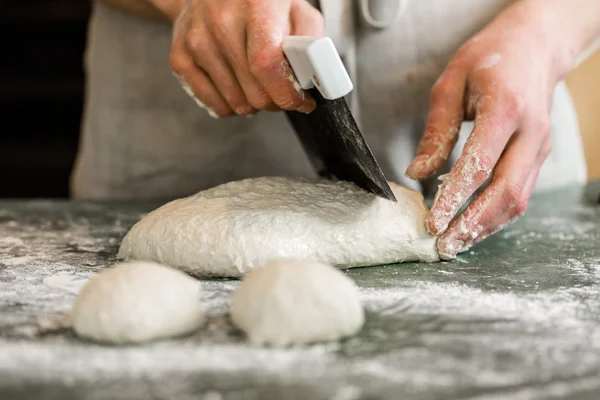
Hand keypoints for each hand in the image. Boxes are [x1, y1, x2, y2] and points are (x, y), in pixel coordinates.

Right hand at [168, 0, 323, 117]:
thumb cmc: (258, 3)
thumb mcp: (294, 9)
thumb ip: (310, 40)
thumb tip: (317, 75)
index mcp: (256, 5)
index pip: (267, 64)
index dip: (287, 93)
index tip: (301, 101)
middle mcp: (221, 21)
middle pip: (254, 92)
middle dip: (275, 101)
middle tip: (280, 91)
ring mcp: (197, 40)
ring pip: (236, 103)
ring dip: (254, 103)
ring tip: (257, 83)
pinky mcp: (180, 57)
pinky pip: (215, 104)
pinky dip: (232, 105)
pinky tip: (237, 85)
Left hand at [405, 0, 579, 258]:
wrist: (533, 47)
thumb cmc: (488, 60)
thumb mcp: (450, 85)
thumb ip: (435, 132)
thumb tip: (417, 173)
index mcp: (505, 110)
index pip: (479, 166)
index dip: (454, 199)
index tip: (432, 223)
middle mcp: (530, 132)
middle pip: (506, 193)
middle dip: (473, 225)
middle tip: (442, 246)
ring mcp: (540, 147)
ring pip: (518, 200)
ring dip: (486, 227)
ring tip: (454, 244)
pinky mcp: (539, 156)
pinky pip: (521, 193)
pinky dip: (496, 214)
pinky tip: (472, 225)